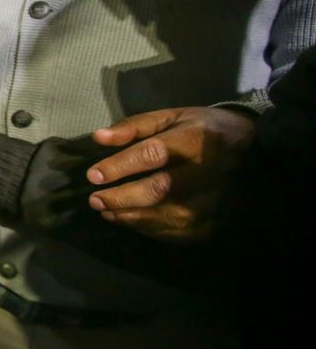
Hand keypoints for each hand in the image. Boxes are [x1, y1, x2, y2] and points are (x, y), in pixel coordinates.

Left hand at [85, 106, 255, 242]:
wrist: (255, 150)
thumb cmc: (203, 129)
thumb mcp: (172, 116)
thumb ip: (135, 126)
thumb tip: (99, 138)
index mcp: (196, 139)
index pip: (154, 154)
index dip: (121, 166)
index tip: (93, 176)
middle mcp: (208, 172)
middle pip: (160, 189)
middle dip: (122, 197)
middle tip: (95, 200)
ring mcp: (216, 200)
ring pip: (168, 216)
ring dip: (131, 217)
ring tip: (106, 211)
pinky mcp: (218, 220)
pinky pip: (179, 232)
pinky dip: (150, 229)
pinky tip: (131, 221)